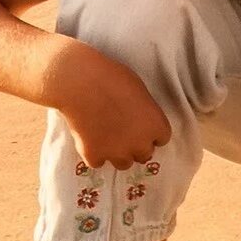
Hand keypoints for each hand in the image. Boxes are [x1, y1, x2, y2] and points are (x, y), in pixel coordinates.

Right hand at [58, 55, 170, 170]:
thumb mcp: (139, 90)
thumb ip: (144, 111)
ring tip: (106, 137)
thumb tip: (139, 119)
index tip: (140, 125)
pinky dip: (94, 153)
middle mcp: (140, 144)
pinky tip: (89, 139)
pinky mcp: (94, 156)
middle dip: (136, 144)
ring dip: (118, 153)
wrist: (79, 83)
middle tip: (123, 131)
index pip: (161, 138)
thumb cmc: (111, 77)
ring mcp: (117, 153)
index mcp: (155, 125)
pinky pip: (98, 162)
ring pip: (123, 163)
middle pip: (144, 154)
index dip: (150, 132)